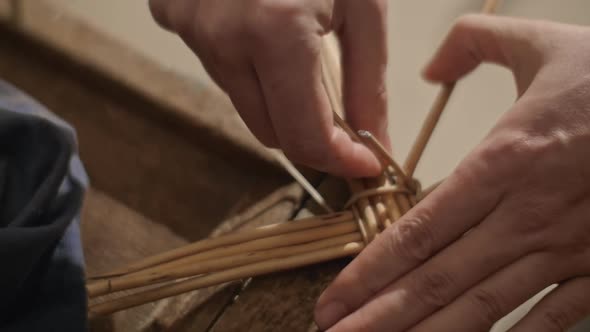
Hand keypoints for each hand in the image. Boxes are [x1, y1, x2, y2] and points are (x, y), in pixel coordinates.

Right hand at [148, 0, 388, 176]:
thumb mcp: (362, 1)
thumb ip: (368, 80)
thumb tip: (373, 139)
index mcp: (274, 32)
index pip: (303, 136)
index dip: (339, 161)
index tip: (365, 163)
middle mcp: (219, 38)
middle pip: (269, 131)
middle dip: (311, 136)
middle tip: (345, 125)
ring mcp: (187, 27)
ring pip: (243, 102)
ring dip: (281, 101)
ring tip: (306, 65)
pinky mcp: (171, 14)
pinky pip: (218, 66)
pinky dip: (249, 69)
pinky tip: (266, 34)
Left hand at [315, 14, 589, 331]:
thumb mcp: (540, 44)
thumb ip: (475, 43)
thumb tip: (431, 66)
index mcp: (504, 162)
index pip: (417, 231)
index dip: (368, 272)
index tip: (332, 299)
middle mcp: (527, 215)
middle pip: (437, 279)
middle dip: (379, 316)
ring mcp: (566, 249)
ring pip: (483, 307)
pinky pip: (551, 318)